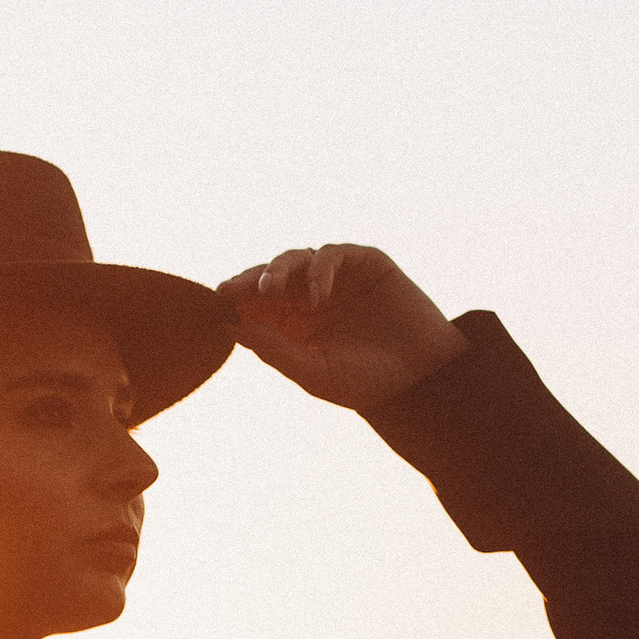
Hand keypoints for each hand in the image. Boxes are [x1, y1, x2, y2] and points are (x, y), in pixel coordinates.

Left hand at [217, 243, 463, 417]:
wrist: (422, 377)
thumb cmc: (368, 384)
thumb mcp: (314, 373)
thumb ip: (276, 350)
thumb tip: (232, 326)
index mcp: (293, 327)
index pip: (255, 306)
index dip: (235, 301)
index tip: (215, 305)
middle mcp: (310, 299)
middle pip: (270, 279)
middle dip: (249, 282)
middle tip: (230, 291)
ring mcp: (337, 278)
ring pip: (294, 260)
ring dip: (277, 270)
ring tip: (270, 290)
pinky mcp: (364, 262)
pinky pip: (332, 254)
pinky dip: (320, 269)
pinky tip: (319, 295)